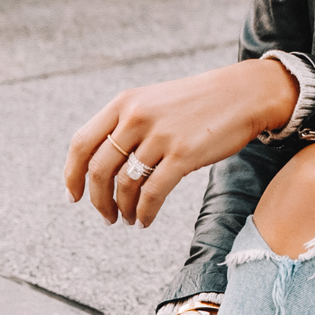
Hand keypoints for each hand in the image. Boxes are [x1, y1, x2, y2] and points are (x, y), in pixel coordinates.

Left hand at [64, 61, 298, 228]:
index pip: (81, 143)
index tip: (73, 196)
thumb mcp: (153, 103)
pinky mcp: (183, 155)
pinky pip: (153, 193)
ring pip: (126, 185)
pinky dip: (145, 213)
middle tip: (106, 216)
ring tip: (129, 219)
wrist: (242, 94)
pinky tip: (145, 220)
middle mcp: (136, 117)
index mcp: (124, 103)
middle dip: (98, 200)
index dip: (72, 174)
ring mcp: (160, 136)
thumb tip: (99, 166)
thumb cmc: (196, 104)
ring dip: (124, 209)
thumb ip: (126, 125)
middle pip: (99, 169)